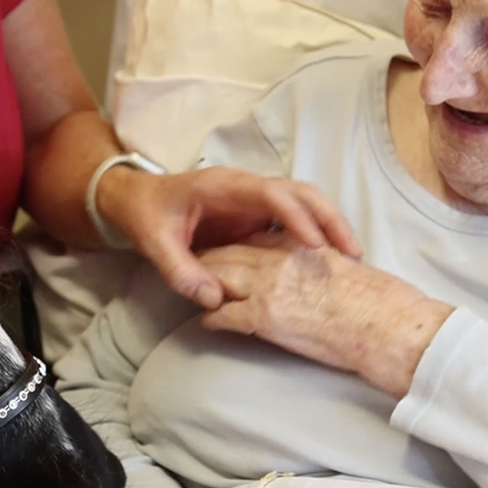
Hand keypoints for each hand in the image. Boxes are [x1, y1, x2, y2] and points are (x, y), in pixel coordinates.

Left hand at [96, 165, 361, 308]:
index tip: (317, 245)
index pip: (272, 194)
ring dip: (328, 226)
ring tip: (351, 258)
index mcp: (224, 186)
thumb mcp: (154, 243)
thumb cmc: (146, 215)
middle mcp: (246, 189)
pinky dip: (315, 236)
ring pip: (303, 204)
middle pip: (300, 193)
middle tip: (351, 252)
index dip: (297, 217)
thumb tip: (212, 300)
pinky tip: (330, 263)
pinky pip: (293, 221)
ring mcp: (254, 202)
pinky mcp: (257, 218)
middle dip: (328, 218)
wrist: (136, 200)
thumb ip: (179, 270)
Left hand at [198, 233, 454, 397]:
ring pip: (222, 276)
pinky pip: (224, 314)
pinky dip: (212, 317)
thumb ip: (311, 258)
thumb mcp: (340, 267)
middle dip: (211, 254)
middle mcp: (279, 259)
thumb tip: (299, 259)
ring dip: (207, 282)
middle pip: (232, 250)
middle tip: (198, 261)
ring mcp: (269, 286)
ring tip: (197, 287)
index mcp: (299, 243)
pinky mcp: (263, 316)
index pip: (256, 235)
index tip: (225, 243)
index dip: (235, 236)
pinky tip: (207, 321)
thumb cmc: (375, 301)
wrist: (386, 327)